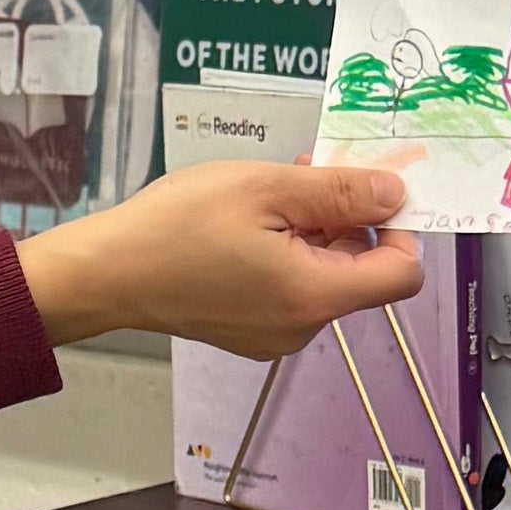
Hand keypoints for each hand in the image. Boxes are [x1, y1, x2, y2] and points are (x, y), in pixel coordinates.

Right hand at [23, 162, 421, 356]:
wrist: (106, 273)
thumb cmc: (177, 227)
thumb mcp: (265, 188)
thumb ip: (340, 193)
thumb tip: (396, 193)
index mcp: (315, 295)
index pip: (403, 273)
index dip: (399, 227)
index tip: (369, 189)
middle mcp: (304, 327)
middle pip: (363, 273)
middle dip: (347, 221)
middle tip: (306, 174)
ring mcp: (276, 335)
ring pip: (326, 277)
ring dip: (314, 232)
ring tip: (270, 194)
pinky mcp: (252, 332)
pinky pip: (293, 289)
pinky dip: (287, 253)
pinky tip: (250, 225)